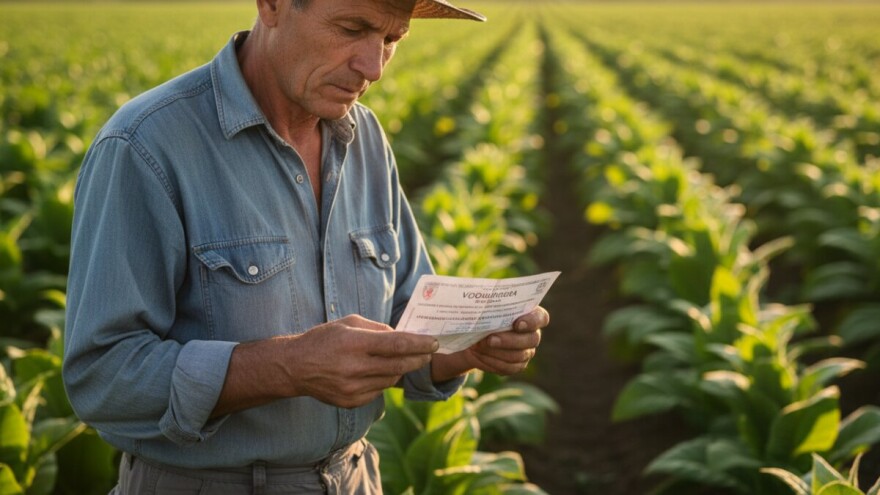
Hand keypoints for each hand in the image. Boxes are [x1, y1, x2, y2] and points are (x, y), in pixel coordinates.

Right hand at [285, 314, 437, 407]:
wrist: (294, 367)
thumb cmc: (323, 339)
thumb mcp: (349, 323)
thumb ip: (377, 328)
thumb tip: (401, 336)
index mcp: (355, 343)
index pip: (397, 344)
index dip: (419, 344)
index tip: (433, 342)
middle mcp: (354, 367)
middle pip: (399, 366)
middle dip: (418, 359)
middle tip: (428, 353)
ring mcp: (352, 388)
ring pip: (390, 380)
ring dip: (401, 370)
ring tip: (403, 361)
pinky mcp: (351, 402)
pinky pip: (378, 391)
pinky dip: (383, 381)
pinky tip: (377, 373)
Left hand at [431, 306, 549, 380]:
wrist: (474, 336)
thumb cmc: (483, 315)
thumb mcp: (484, 306)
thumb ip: (488, 302)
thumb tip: (478, 297)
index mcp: (530, 315)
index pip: (541, 318)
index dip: (532, 321)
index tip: (516, 323)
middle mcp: (532, 335)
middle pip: (531, 339)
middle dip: (509, 340)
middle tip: (490, 339)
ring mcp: (526, 352)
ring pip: (518, 356)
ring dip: (496, 352)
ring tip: (478, 346)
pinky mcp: (516, 366)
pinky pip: (508, 368)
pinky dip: (492, 362)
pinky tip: (479, 355)